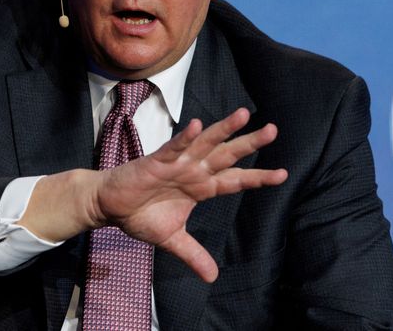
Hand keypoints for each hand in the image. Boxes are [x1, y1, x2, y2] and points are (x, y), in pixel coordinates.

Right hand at [18, 108, 286, 281]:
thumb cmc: (140, 216)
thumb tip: (212, 277)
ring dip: (223, 129)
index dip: (257, 177)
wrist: (110, 207)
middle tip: (273, 130)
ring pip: (205, 143)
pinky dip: (184, 137)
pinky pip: (173, 147)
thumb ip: (193, 254)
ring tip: (243, 115)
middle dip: (249, 143)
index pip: (234, 180)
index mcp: (200, 187)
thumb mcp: (172, 239)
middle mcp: (193, 170)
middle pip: (226, 154)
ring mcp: (176, 163)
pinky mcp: (156, 161)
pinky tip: (197, 125)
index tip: (282, 174)